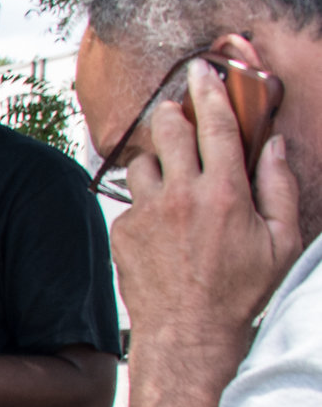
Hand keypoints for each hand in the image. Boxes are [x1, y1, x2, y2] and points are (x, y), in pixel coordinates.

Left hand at [114, 59, 301, 352]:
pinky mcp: (123, 232)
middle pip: (167, 130)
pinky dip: (146, 201)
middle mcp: (180, 196)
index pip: (215, 124)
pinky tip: (163, 222)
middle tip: (179, 111)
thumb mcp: (282, 242)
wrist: (186, 335)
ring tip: (174, 176)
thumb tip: (273, 145)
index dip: (209, 90)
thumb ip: (281, 187)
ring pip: (142, 162)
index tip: (202, 70)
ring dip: (156, 159)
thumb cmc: (239, 292)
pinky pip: (132, 201)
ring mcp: (146, 214)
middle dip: (172, 113)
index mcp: (224, 193)